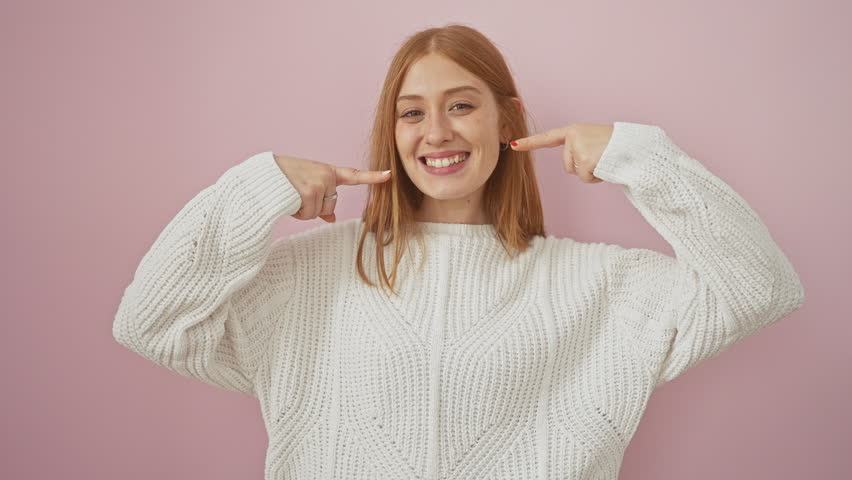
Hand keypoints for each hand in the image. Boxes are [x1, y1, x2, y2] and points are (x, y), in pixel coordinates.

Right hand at [274, 154, 390, 221]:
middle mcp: (326, 175)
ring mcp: (319, 183)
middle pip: (331, 205)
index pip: (353, 175)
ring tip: (290, 195)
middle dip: (314, 207)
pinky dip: (298, 212)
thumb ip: (320, 200)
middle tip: (296, 194)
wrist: (262, 176)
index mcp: (326, 171)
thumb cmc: (281, 180)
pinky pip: (310, 214)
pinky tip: (288, 199)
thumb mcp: (304, 186)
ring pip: (319, 212)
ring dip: (303, 210)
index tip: (389, 175)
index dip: (372, 176)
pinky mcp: (310, 192)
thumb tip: (332, 219)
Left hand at [509, 123, 613, 183]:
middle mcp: (573, 136)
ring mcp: (578, 147)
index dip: (529, 142)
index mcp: (574, 130)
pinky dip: (596, 177)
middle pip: (566, 165)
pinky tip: (606, 165)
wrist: (634, 146)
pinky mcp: (585, 160)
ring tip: (605, 159)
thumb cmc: (617, 146)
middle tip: (600, 156)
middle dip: (582, 167)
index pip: (547, 138)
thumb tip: (573, 165)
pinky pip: (585, 178)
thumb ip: (579, 148)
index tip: (513, 144)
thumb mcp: (593, 141)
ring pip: (575, 172)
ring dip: (590, 172)